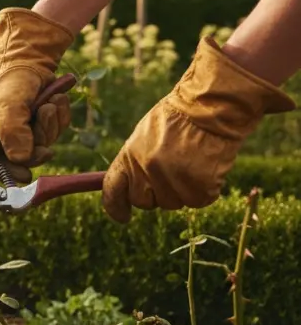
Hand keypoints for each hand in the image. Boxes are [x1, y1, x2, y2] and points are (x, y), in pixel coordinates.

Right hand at [0, 8, 75, 177]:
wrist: (30, 59)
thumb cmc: (11, 80)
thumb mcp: (7, 105)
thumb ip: (12, 133)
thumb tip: (22, 159)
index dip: (10, 171)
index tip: (26, 173)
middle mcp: (3, 138)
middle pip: (25, 158)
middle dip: (39, 139)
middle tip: (44, 115)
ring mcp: (24, 132)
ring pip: (44, 145)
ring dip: (51, 123)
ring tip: (49, 101)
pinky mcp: (41, 124)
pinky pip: (56, 132)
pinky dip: (60, 117)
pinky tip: (56, 99)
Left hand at [102, 38, 294, 222]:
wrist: (212, 107)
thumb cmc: (179, 117)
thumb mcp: (145, 136)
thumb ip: (136, 162)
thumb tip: (132, 186)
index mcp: (129, 157)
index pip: (113, 191)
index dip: (115, 207)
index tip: (122, 217)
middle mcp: (148, 173)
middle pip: (144, 202)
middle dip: (155, 194)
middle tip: (172, 172)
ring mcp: (173, 182)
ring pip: (173, 203)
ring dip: (182, 189)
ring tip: (192, 161)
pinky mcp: (200, 189)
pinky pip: (199, 200)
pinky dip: (205, 188)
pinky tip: (207, 166)